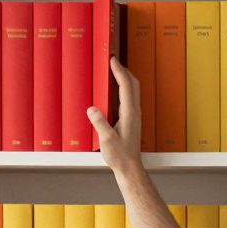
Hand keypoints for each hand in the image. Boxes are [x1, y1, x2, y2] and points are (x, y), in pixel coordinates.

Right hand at [87, 56, 142, 176]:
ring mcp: (134, 115)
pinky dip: (124, 88)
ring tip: (114, 71)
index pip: (126, 86)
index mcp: (129, 113)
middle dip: (124, 70)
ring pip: (133, 91)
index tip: (112, 60)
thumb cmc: (120, 156)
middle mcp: (134, 112)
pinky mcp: (132, 120)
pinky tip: (116, 90)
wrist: (130, 167)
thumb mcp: (106, 140)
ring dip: (125, 78)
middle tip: (113, 61)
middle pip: (133, 84)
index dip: (119, 71)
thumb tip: (92, 108)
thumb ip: (99, 123)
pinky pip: (130, 98)